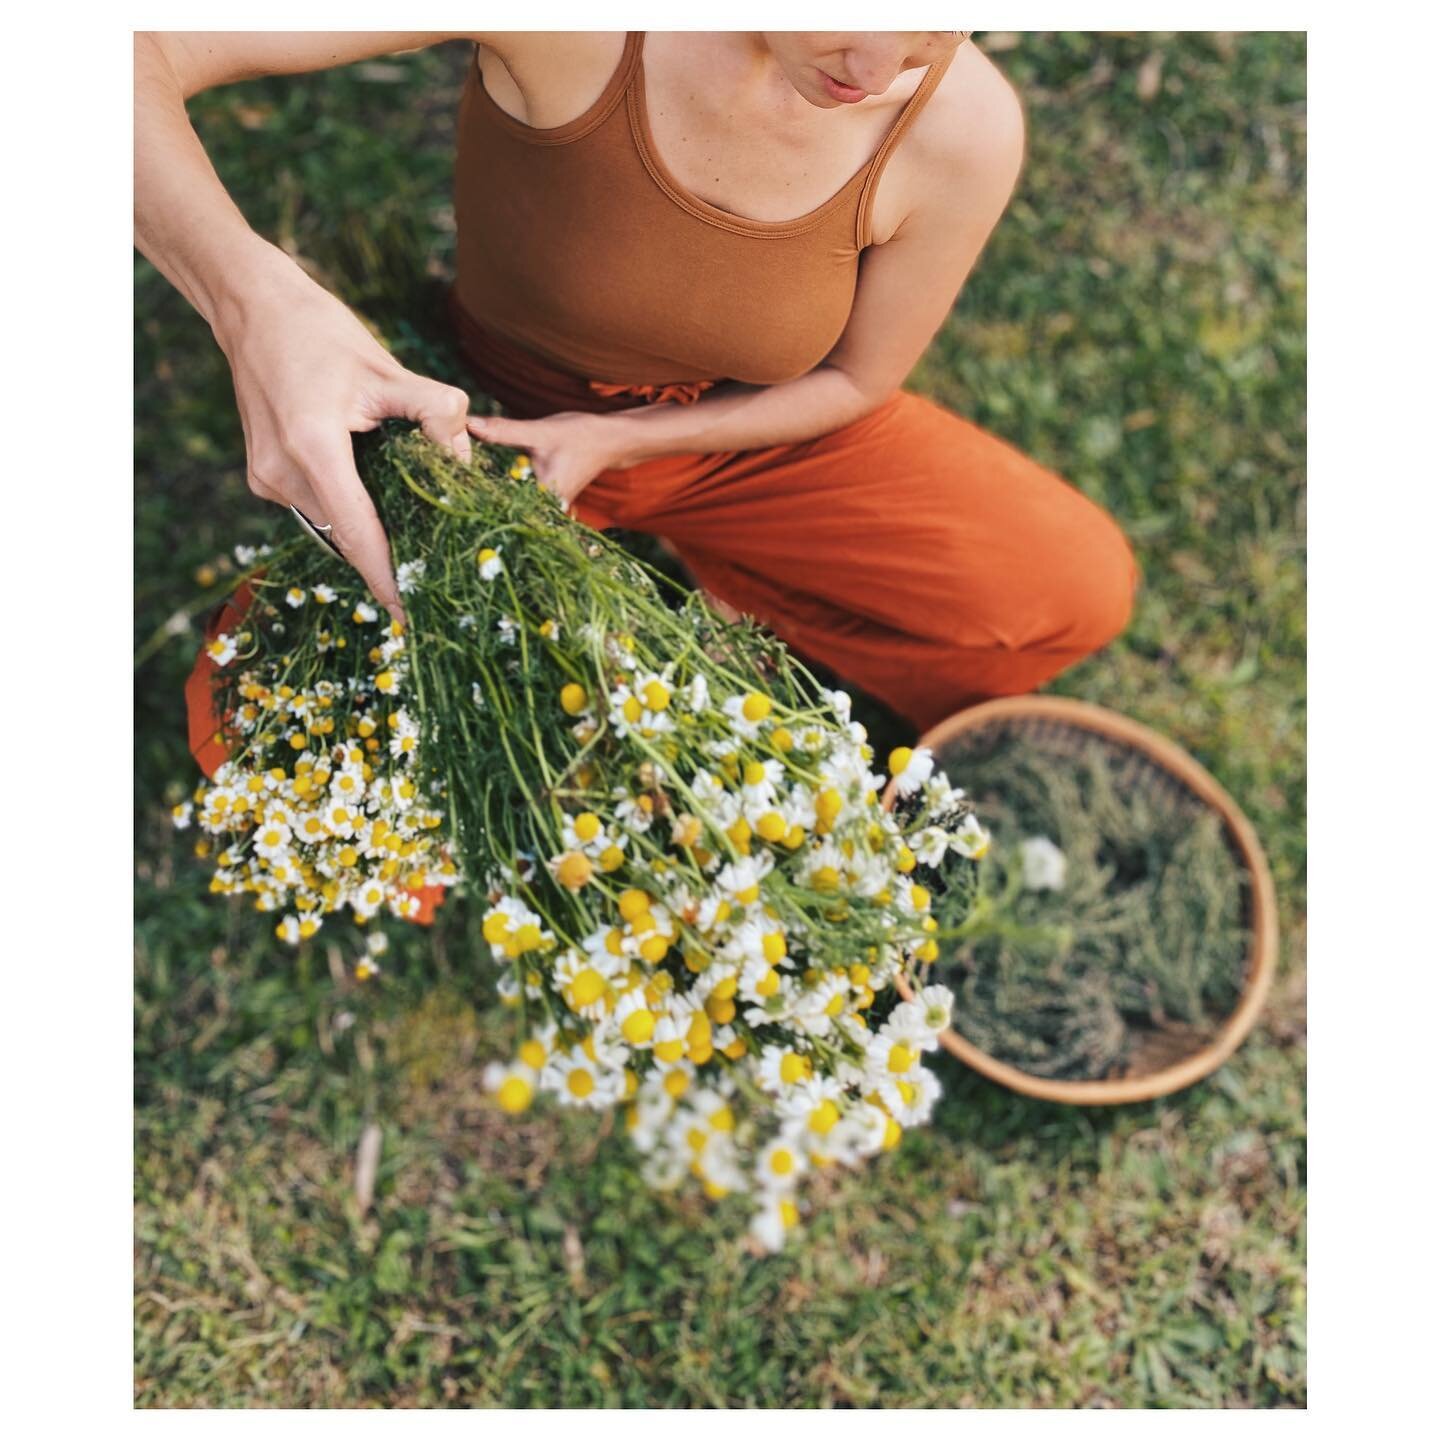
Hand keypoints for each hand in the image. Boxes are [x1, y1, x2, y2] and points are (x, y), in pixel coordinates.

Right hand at [213, 245, 472, 622]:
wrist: (253, 308)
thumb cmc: (321, 332)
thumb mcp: (388, 369)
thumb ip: (436, 415)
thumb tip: (466, 465)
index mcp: (312, 448)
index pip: (357, 533)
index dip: (386, 577)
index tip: (410, 615)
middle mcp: (280, 472)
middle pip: (346, 535)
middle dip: (389, 555)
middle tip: (435, 573)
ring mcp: (266, 477)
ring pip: (331, 524)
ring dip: (368, 530)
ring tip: (415, 535)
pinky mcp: (264, 474)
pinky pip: (316, 506)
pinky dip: (347, 506)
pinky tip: (377, 493)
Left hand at [464, 410, 629, 512]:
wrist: (610, 440)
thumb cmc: (579, 435)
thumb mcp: (539, 431)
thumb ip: (503, 431)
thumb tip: (468, 424)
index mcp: (545, 498)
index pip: (503, 510)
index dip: (476, 507)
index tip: (449, 504)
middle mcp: (548, 511)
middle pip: (506, 514)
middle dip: (479, 508)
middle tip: (444, 504)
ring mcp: (549, 509)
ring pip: (513, 510)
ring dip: (490, 503)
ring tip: (456, 501)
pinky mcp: (548, 502)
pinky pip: (520, 504)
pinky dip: (503, 498)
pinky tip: (482, 492)